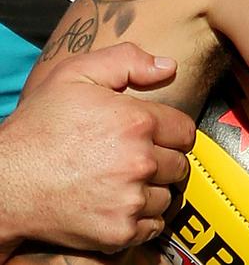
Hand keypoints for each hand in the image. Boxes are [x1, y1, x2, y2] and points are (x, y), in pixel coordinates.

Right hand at [0, 43, 195, 256]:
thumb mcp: (77, 74)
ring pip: (168, 195)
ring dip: (155, 188)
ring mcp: (130, 201)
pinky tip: (122, 202)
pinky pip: (154, 225)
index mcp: (136, 122)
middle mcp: (140, 162)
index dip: (170, 130)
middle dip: (164, 158)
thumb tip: (169, 66)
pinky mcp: (119, 233)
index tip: (154, 134)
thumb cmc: (40, 126)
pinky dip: (144, 216)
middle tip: (136, 156)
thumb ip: (128, 60)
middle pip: (179, 163)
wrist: (7, 182)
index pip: (185, 130)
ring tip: (127, 180)